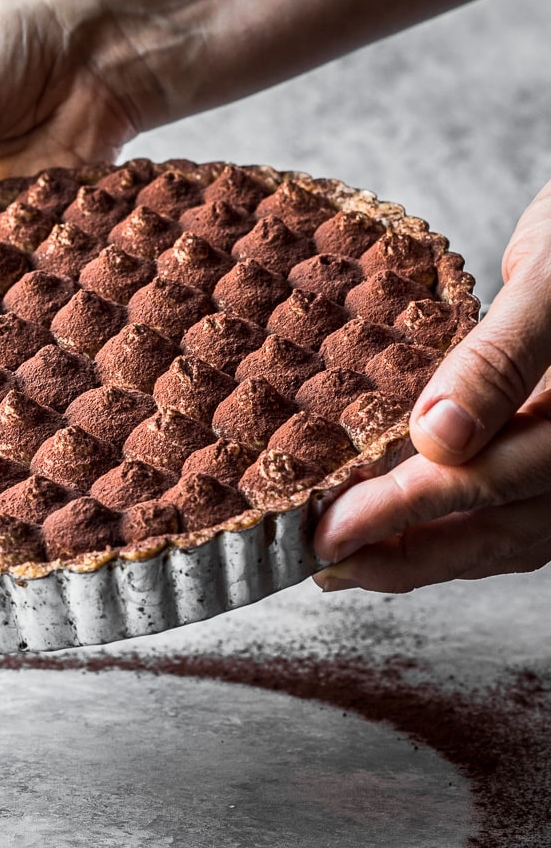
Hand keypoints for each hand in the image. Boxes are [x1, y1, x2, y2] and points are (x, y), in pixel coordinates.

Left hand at [314, 180, 550, 592]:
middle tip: (320, 563)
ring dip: (421, 553)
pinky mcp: (549, 454)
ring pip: (501, 534)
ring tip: (343, 561)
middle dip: (402, 555)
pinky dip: (448, 528)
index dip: (405, 512)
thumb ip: (500, 359)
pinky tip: (394, 529)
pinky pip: (506, 513)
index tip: (331, 530)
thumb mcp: (550, 284)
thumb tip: (439, 437)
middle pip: (495, 530)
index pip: (488, 480)